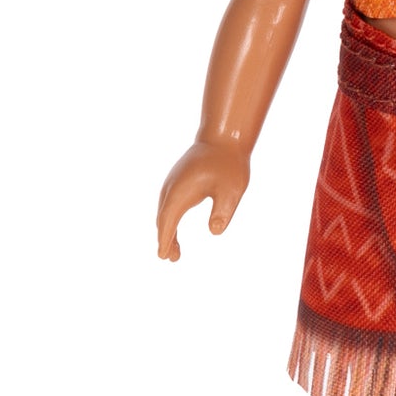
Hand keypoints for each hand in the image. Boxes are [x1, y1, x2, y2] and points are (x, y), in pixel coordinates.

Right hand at [155, 139, 250, 261]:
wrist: (224, 137)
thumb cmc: (229, 163)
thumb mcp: (232, 189)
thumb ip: (223, 211)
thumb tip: (215, 231)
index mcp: (181, 191)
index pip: (168, 221)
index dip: (165, 240)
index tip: (162, 256)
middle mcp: (172, 187)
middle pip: (164, 219)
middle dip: (166, 239)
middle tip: (172, 258)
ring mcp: (173, 183)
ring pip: (165, 212)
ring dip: (167, 231)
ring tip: (175, 253)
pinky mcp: (178, 181)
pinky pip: (169, 205)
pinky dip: (169, 220)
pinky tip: (175, 230)